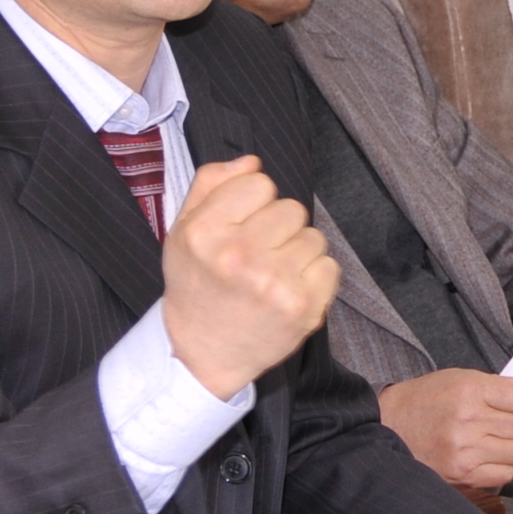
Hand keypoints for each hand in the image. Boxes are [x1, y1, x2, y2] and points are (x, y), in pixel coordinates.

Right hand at [162, 156, 340, 399]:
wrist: (202, 351)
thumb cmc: (196, 285)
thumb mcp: (183, 229)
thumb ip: (212, 184)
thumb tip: (253, 161)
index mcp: (205, 232)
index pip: (259, 182)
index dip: (253, 202)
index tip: (241, 226)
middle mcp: (239, 256)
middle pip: (291, 208)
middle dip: (278, 227)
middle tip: (257, 255)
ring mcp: (274, 283)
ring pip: (313, 236)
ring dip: (297, 252)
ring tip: (271, 275)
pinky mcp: (303, 307)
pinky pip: (329, 266)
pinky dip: (314, 277)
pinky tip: (287, 291)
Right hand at [377, 369, 512, 487]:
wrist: (389, 426)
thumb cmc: (427, 400)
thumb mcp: (460, 379)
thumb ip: (498, 388)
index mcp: (469, 390)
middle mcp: (469, 421)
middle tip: (512, 419)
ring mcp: (466, 452)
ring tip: (496, 437)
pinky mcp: (463, 475)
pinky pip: (506, 473)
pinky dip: (503, 464)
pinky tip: (487, 454)